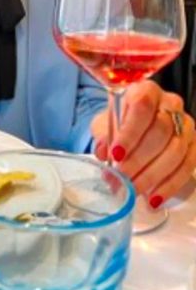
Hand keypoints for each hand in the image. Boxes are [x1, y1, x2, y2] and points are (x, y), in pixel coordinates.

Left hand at [91, 80, 195, 205]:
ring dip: (153, 176)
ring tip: (133, 191)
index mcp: (146, 90)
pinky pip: (187, 166)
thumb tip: (103, 152)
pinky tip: (154, 199)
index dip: (130, 132)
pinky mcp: (194, 144)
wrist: (134, 123)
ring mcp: (186, 123)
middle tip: (122, 179)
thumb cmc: (119, 121)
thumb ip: (103, 135)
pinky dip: (169, 185)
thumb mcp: (105, 122)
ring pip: (176, 151)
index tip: (116, 154)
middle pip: (161, 132)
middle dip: (139, 160)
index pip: (142, 107)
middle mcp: (170, 103)